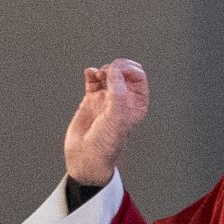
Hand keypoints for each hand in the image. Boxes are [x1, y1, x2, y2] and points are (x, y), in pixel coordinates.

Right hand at [63, 59, 149, 187]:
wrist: (85, 157)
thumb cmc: (105, 144)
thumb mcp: (116, 117)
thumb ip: (117, 91)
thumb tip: (114, 70)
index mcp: (135, 104)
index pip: (138, 77)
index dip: (128, 69)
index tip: (117, 71)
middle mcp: (122, 100)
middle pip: (124, 72)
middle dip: (117, 67)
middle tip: (108, 71)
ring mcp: (107, 99)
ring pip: (109, 74)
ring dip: (104, 69)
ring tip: (99, 75)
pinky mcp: (91, 100)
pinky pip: (93, 80)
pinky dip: (92, 73)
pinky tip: (90, 73)